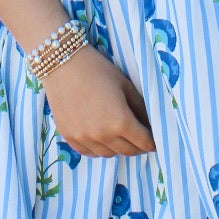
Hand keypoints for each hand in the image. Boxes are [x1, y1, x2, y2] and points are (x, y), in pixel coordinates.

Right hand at [41, 44, 156, 157]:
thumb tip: (151, 125)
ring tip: (120, 134)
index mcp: (120, 122)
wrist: (62, 64)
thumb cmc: (98, 70)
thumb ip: (141, 109)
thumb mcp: (126, 86)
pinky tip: (101, 136)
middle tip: (140, 137)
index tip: (156, 140)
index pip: (145, 143)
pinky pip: (90, 153)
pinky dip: (99, 148)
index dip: (153, 142)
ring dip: (118, 147)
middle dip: (139, 146)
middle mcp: (102, 136)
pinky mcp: (69, 138)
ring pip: (109, 154)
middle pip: (129, 152)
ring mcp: (84, 139)